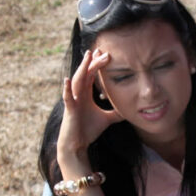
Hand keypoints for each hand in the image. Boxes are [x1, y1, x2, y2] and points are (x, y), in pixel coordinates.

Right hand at [57, 49, 123, 164]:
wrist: (77, 145)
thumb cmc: (88, 130)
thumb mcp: (106, 119)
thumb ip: (116, 112)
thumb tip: (129, 109)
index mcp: (85, 94)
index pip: (91, 75)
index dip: (97, 64)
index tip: (105, 54)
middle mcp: (78, 94)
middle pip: (85, 74)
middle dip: (93, 62)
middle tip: (102, 51)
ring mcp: (73, 101)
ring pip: (77, 80)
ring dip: (82, 69)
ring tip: (87, 57)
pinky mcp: (69, 110)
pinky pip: (67, 97)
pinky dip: (67, 89)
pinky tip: (67, 80)